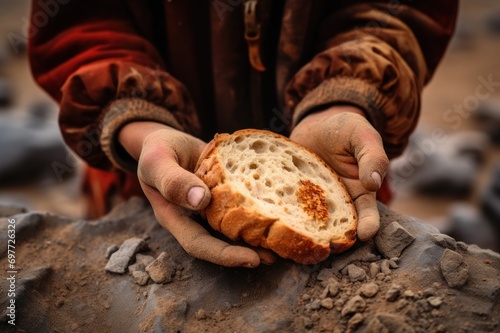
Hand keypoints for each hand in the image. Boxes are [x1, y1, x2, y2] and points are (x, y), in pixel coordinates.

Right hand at [119, 121, 274, 266]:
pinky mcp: (222, 196)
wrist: (166, 142)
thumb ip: (173, 180)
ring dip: (255, 237)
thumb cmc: (157, 150)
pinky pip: (239, 208)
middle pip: (219, 243)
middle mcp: (194, 219)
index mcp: (175, 218)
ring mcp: (209, 209)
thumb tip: (202, 200)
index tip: (251, 259)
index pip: (199, 244)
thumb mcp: (158, 161)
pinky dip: (256, 212)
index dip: (224, 255)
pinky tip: (276, 213)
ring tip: (281, 244)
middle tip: (275, 256)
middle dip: (246, 252)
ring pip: (232, 229)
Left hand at [290, 106, 388, 240]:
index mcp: (360, 194)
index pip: (367, 216)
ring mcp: (311, 201)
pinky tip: (273, 216)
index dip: (368, 226)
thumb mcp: (362, 136)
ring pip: (308, 220)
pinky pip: (286, 204)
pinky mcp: (291, 194)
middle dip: (331, 239)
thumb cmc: (346, 129)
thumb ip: (372, 157)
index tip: (364, 234)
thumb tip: (373, 183)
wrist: (317, 124)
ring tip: (295, 238)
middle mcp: (336, 203)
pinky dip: (281, 211)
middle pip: (335, 227)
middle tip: (325, 247)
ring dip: (302, 229)